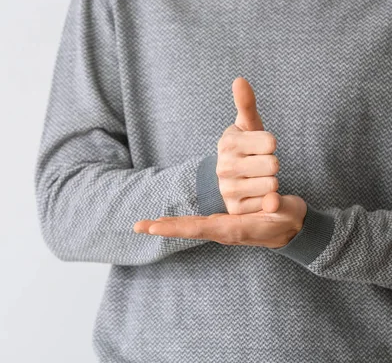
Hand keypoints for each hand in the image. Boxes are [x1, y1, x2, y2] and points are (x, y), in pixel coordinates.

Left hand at [133, 192, 307, 248]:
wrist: (295, 230)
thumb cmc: (289, 218)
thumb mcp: (286, 210)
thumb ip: (278, 205)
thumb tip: (272, 200)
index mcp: (233, 229)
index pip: (199, 228)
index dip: (176, 226)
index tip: (155, 227)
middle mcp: (223, 231)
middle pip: (188, 230)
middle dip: (163, 228)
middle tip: (138, 226)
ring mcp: (222, 230)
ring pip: (190, 228)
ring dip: (168, 226)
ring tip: (146, 225)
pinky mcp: (224, 226)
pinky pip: (197, 226)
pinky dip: (180, 224)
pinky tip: (167, 222)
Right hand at [217, 77, 279, 213]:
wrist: (232, 182)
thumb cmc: (246, 148)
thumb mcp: (248, 126)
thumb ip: (246, 104)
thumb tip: (240, 79)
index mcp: (227, 143)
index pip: (270, 141)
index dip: (270, 144)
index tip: (260, 147)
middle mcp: (224, 166)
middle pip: (273, 164)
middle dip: (272, 165)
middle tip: (260, 166)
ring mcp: (228, 189)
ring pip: (272, 185)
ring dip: (271, 183)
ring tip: (257, 180)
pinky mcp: (236, 209)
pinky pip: (268, 203)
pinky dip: (269, 201)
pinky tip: (258, 196)